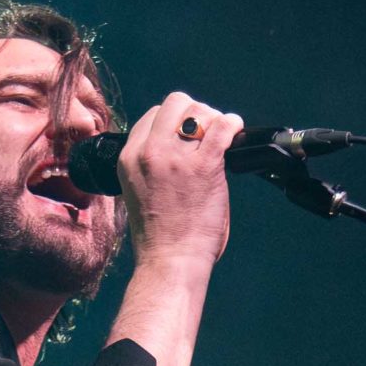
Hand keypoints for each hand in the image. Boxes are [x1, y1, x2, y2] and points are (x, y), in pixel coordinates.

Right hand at [116, 92, 243, 267]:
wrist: (169, 261)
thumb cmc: (159, 237)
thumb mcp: (140, 190)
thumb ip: (153, 164)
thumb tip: (183, 146)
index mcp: (129, 158)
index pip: (153, 117)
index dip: (174, 122)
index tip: (188, 137)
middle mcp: (148, 153)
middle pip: (175, 104)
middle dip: (195, 112)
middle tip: (207, 133)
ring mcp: (175, 158)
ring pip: (199, 111)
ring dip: (214, 120)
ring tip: (221, 138)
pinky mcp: (203, 167)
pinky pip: (222, 128)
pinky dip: (233, 125)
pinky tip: (236, 131)